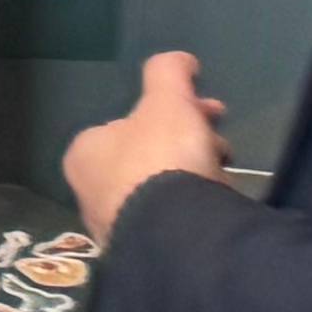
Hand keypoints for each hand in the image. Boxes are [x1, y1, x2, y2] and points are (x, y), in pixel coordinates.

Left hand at [65, 51, 231, 239]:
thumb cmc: (162, 158)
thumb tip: (181, 60)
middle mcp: (90, 191)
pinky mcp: (141, 252)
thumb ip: (170, 73)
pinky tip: (214, 209)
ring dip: (194, 176)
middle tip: (223, 146)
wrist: (175, 234)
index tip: (209, 113)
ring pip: (161, 190)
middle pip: (148, 156)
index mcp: (85, 151)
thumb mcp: (168, 101)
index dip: (173, 111)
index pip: (130, 124)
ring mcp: (114, 226)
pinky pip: (170, 220)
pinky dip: (191, 209)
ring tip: (225, 178)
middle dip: (188, 143)